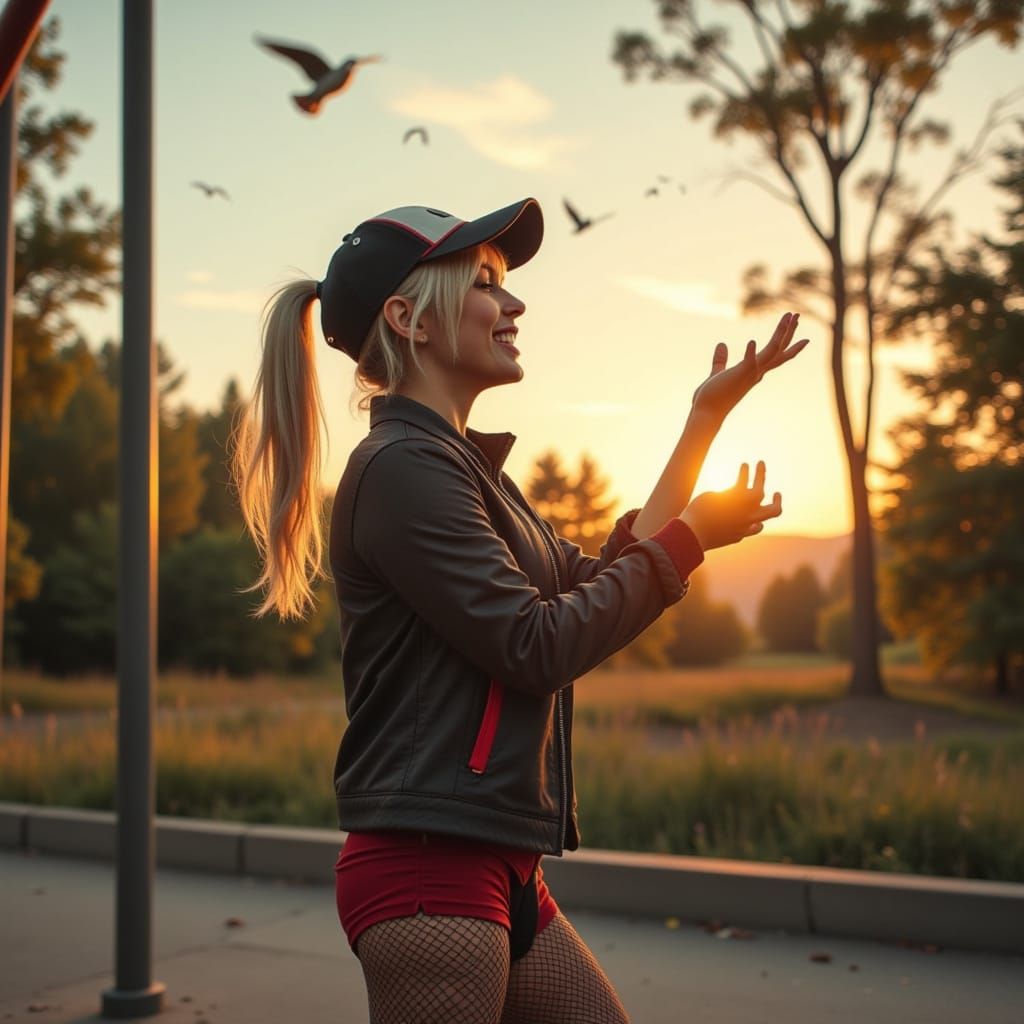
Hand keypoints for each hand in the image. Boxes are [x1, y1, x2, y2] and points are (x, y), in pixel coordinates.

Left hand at [679, 461, 781, 550]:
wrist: (692, 533)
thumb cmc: (695, 534)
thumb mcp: (706, 531)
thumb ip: (716, 524)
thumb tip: (716, 512)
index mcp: (740, 533)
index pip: (757, 528)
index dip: (760, 524)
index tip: (760, 521)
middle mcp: (747, 522)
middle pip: (773, 512)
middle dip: (777, 502)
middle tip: (777, 493)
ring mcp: (743, 510)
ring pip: (760, 492)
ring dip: (761, 475)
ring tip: (761, 463)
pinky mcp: (735, 498)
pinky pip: (743, 482)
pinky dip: (745, 473)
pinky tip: (744, 465)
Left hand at [690, 312, 809, 423]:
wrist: (706, 412)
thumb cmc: (712, 396)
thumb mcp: (718, 372)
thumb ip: (721, 359)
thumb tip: (721, 344)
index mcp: (753, 372)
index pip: (775, 355)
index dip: (787, 343)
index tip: (801, 335)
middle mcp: (756, 373)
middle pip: (779, 350)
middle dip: (789, 332)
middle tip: (797, 314)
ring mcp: (750, 374)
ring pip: (772, 351)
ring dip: (781, 333)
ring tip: (788, 317)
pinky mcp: (740, 375)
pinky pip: (749, 362)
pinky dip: (751, 352)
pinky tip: (751, 342)